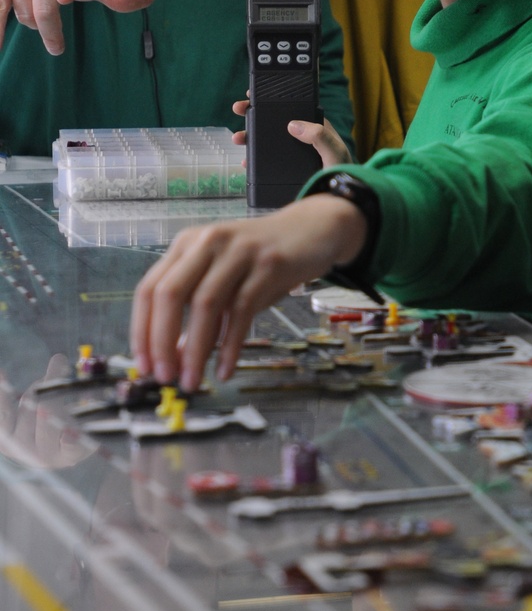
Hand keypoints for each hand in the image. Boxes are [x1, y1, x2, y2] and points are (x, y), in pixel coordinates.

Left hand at [130, 194, 367, 390]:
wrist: (312, 230)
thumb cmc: (261, 259)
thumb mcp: (223, 276)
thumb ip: (198, 310)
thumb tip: (176, 356)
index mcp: (187, 245)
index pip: (149, 289)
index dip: (141, 331)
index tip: (144, 366)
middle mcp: (208, 242)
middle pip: (171, 294)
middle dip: (162, 342)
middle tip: (165, 377)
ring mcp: (239, 251)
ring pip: (205, 304)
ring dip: (196, 350)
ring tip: (193, 380)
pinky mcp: (269, 264)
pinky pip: (243, 310)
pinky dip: (231, 345)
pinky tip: (226, 368)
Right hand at [232, 96, 351, 166]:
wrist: (339, 195)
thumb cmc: (344, 171)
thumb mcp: (335, 151)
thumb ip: (319, 137)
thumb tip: (293, 124)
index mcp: (314, 127)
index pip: (290, 108)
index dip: (271, 100)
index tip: (254, 94)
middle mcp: (301, 137)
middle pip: (273, 121)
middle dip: (253, 115)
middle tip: (238, 109)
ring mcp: (292, 153)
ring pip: (266, 140)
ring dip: (249, 136)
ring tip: (238, 138)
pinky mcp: (285, 168)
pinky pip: (265, 160)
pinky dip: (253, 159)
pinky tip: (246, 160)